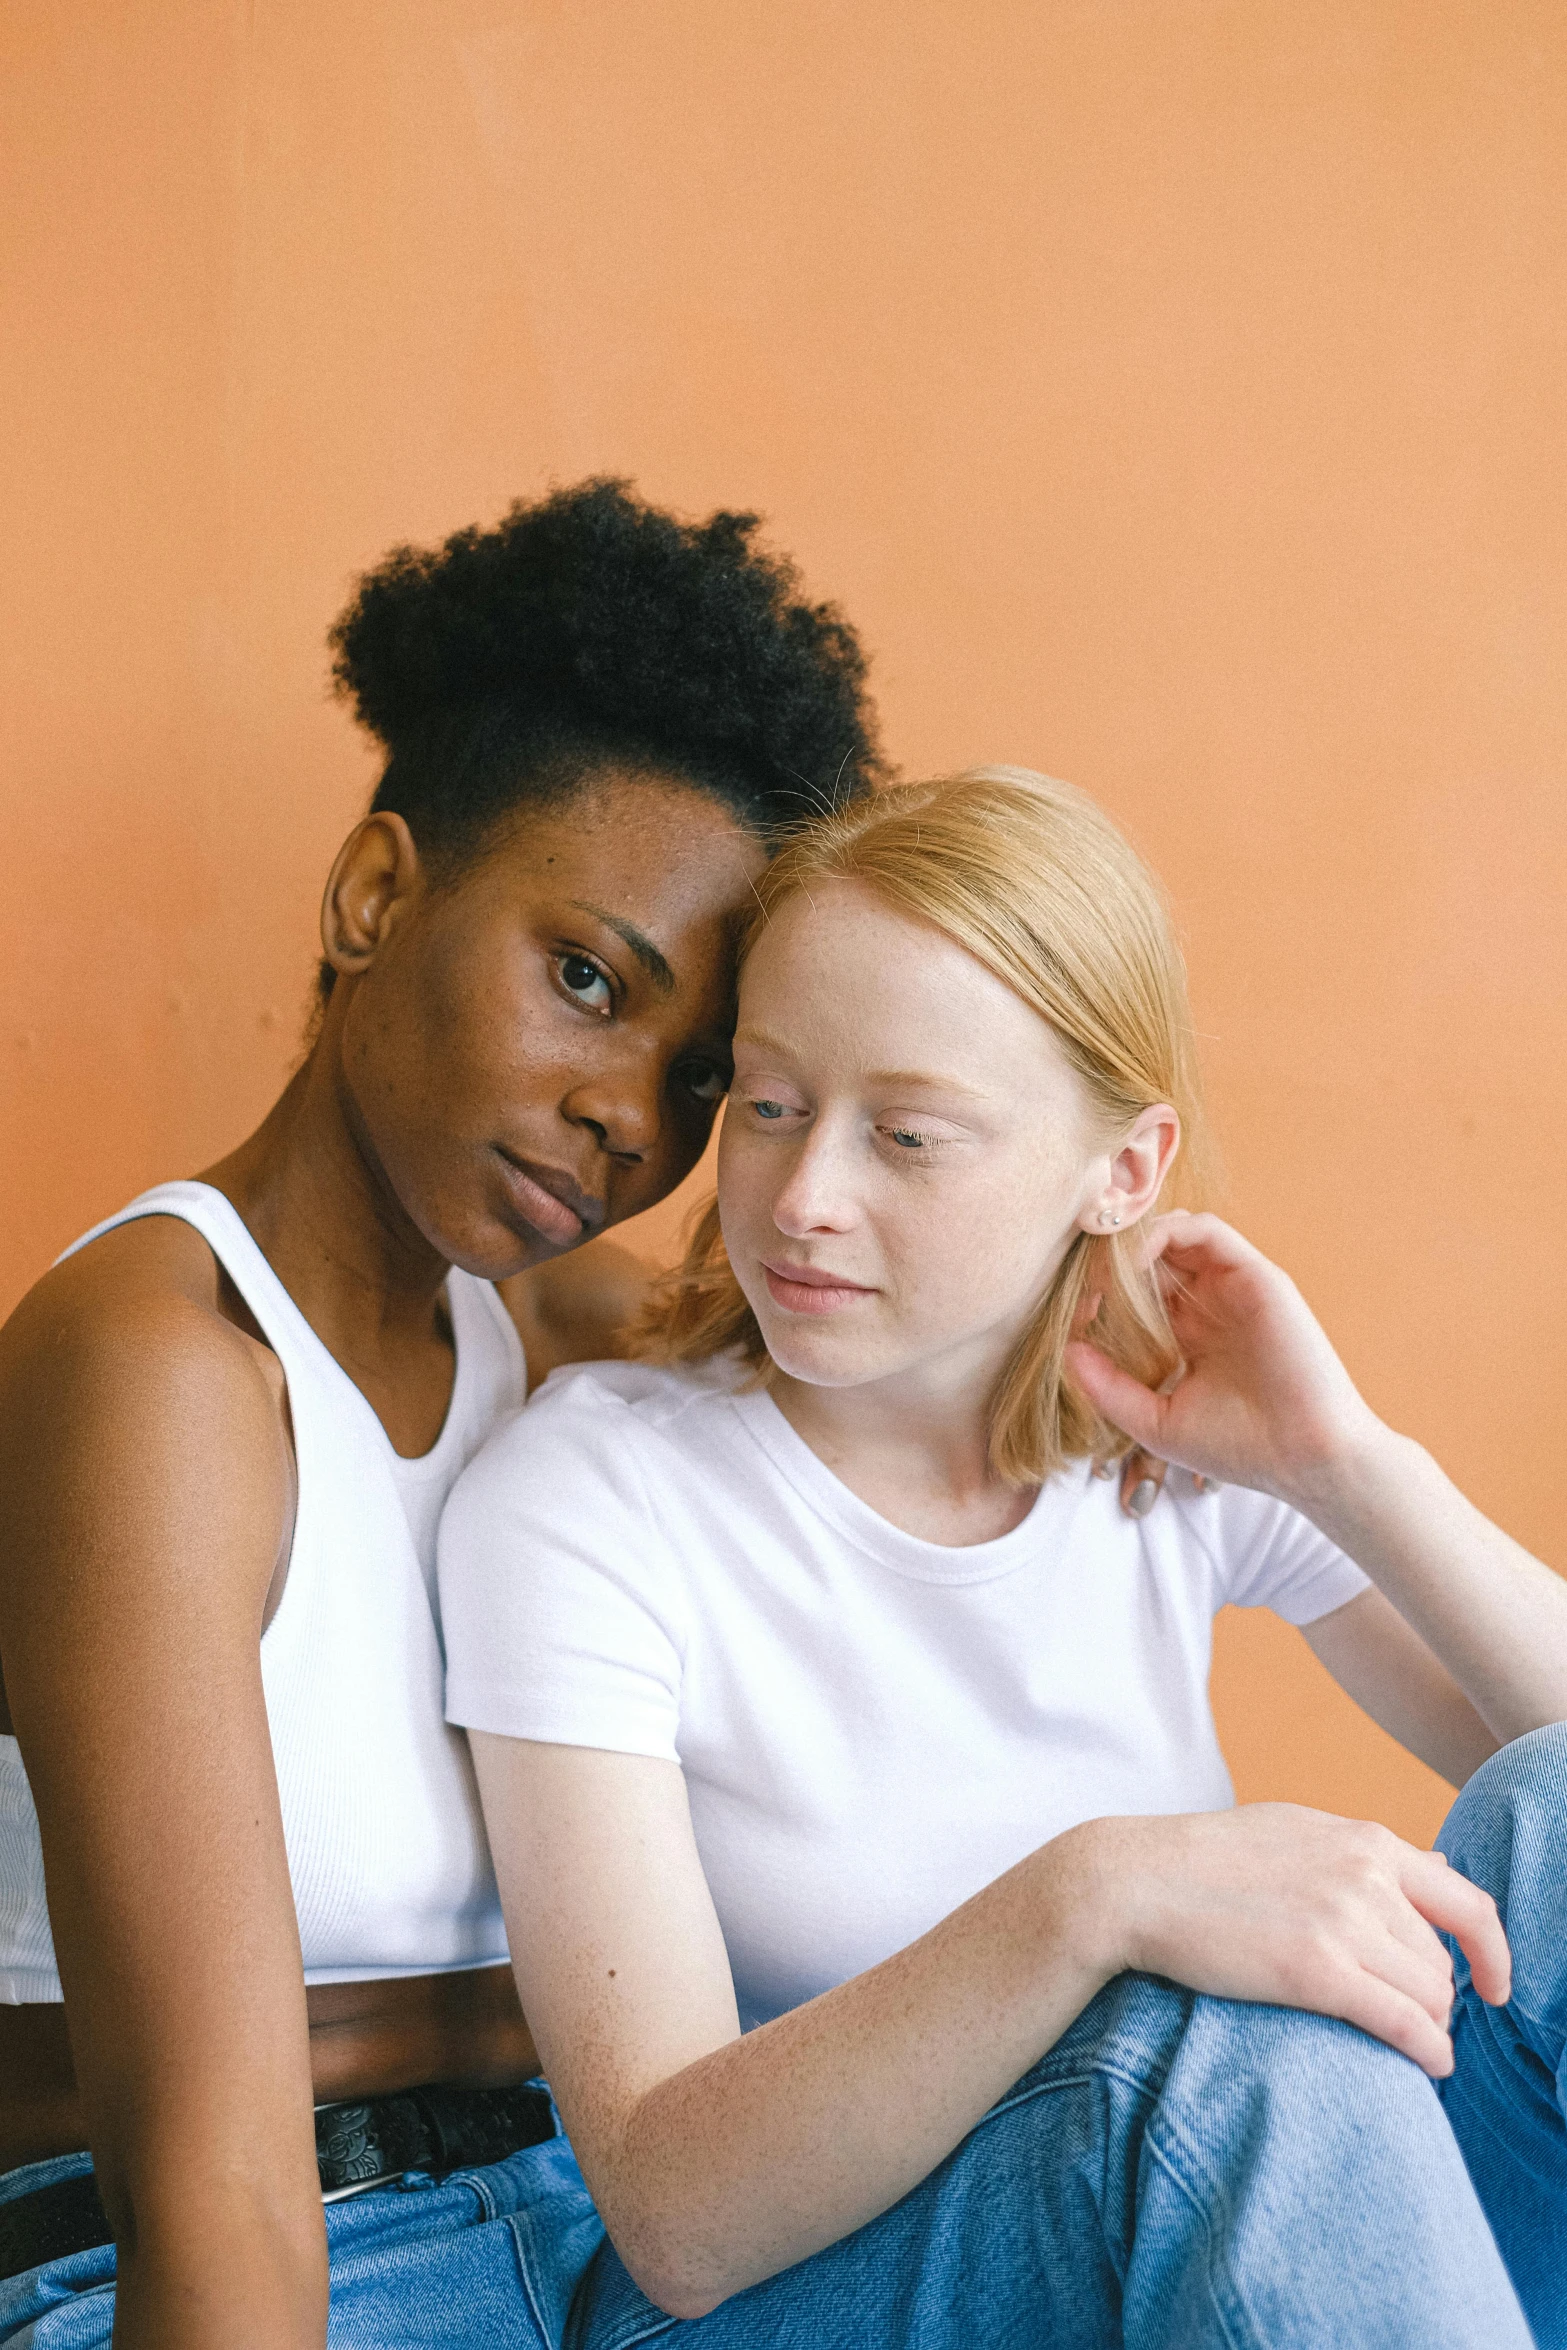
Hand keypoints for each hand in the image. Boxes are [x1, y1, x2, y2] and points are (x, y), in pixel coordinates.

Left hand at [1067, 1211, 1383, 1508]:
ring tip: (1103, 1271)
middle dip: (1109, 1262)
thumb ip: (1108, 1387)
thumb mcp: (1155, 1421)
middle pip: (1149, 1256)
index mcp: (1189, 1334)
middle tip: (1079, 1282)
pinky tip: (1135, 1264)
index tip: (1072, 1317)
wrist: (1306, 1456)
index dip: (1099, 1295)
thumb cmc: (1239, 1446)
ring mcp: (1232, 1286)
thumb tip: (1065, 1350)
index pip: (1135, 1292)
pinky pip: (1205, 1229)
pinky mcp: (1256, 1274)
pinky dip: (1163, 1233)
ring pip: (1172, 1234)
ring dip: (1131, 1241)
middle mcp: (1210, 1304)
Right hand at [1073, 1803, 1509, 2077]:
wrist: (1135, 1881)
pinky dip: (1430, 2051)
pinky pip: (1404, 2022)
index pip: (1466, 1902)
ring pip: (1429, 1994)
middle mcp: (1365, 1876)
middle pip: (1441, 1960)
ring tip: (1402, 2041)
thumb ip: (1369, 1855)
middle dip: (1435, 1997)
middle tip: (1406, 2020)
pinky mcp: (1316, 1970)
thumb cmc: (1209, 1859)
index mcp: (1365, 1840)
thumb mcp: (1300, 1832)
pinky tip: (1430, 2066)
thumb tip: (1441, 1870)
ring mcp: (1343, 1921)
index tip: (1494, 1984)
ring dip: (1426, 2025)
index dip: (1492, 1951)